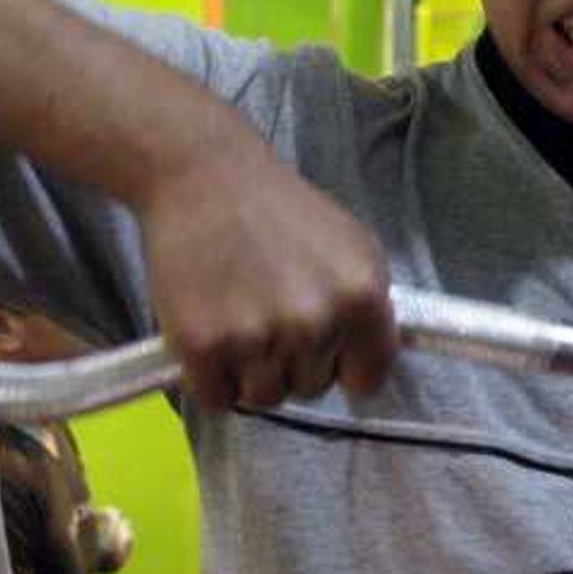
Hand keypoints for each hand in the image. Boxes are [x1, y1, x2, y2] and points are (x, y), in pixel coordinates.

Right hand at [132, 143, 396, 409]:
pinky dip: (208, 377)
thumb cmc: (277, 210)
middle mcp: (315, 322)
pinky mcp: (203, 346)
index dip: (344, 364)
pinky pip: (217, 398)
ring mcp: (258, 337)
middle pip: (311, 388)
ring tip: (237, 316)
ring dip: (249, 371)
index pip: (368, 379)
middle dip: (292, 360)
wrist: (203, 175)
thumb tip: (368, 359)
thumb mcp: (351, 245)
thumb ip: (366, 305)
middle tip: (267, 310)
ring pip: (263, 398)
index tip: (326, 348)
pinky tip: (208, 332)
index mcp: (361, 296)